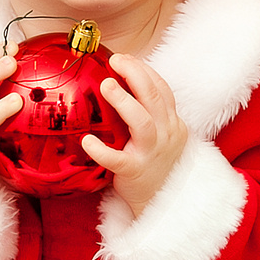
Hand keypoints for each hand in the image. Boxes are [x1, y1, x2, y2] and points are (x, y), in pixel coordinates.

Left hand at [85, 53, 189, 215]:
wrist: (161, 201)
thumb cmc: (153, 164)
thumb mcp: (160, 135)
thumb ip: (146, 113)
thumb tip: (117, 84)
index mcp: (172, 123)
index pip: (162, 89)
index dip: (144, 70)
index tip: (125, 58)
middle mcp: (166, 134)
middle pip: (154, 97)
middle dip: (135, 74)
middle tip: (115, 61)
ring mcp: (152, 153)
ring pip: (143, 122)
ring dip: (124, 101)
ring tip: (106, 85)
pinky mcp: (135, 171)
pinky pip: (118, 159)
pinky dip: (102, 150)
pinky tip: (87, 140)